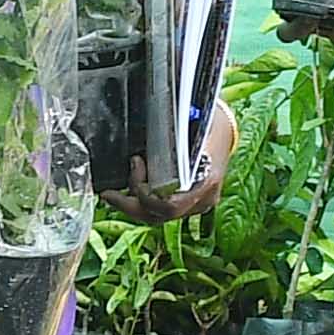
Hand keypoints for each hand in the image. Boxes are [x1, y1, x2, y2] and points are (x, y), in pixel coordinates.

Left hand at [102, 99, 239, 225]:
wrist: (224, 131)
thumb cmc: (208, 123)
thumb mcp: (193, 122)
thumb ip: (173, 130)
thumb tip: (147, 117)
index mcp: (206, 181)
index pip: (171, 205)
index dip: (145, 195)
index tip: (134, 165)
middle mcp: (203, 199)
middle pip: (160, 215)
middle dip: (130, 205)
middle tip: (109, 193)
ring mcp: (197, 206)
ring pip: (158, 217)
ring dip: (132, 206)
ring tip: (111, 195)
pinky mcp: (189, 205)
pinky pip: (161, 212)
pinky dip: (142, 204)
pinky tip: (125, 195)